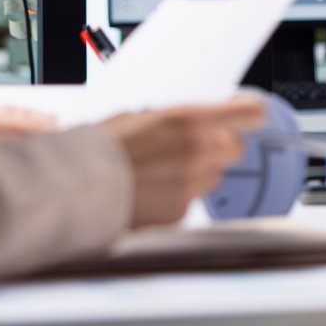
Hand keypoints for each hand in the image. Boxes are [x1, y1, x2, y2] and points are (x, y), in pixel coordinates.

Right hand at [102, 96, 269, 228]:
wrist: (77, 186)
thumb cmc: (101, 146)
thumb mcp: (142, 115)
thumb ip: (177, 120)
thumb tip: (194, 121)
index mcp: (189, 121)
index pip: (249, 114)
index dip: (249, 113)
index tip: (245, 113)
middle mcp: (198, 153)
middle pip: (235, 149)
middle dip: (220, 146)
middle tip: (194, 144)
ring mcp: (191, 185)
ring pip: (215, 176)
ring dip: (200, 171)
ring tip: (165, 168)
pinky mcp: (180, 212)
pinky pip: (192, 199)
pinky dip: (180, 194)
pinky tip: (154, 188)